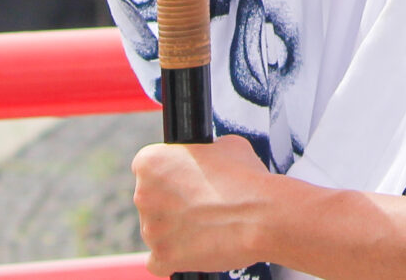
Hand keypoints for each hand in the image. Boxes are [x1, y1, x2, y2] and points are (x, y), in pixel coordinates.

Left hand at [131, 135, 283, 272]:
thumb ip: (203, 152)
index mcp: (151, 162)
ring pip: (156, 230)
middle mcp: (143, 195)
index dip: (169, 174)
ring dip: (175, 229)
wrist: (262, 217)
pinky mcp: (163, 257)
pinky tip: (193, 247)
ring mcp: (151, 229)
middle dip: (172, 202)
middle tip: (201, 203)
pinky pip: (159, 260)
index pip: (148, 168)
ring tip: (206, 225)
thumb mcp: (225, 145)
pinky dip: (173, 257)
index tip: (185, 180)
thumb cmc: (245, 179)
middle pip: (150, 200)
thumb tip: (207, 157)